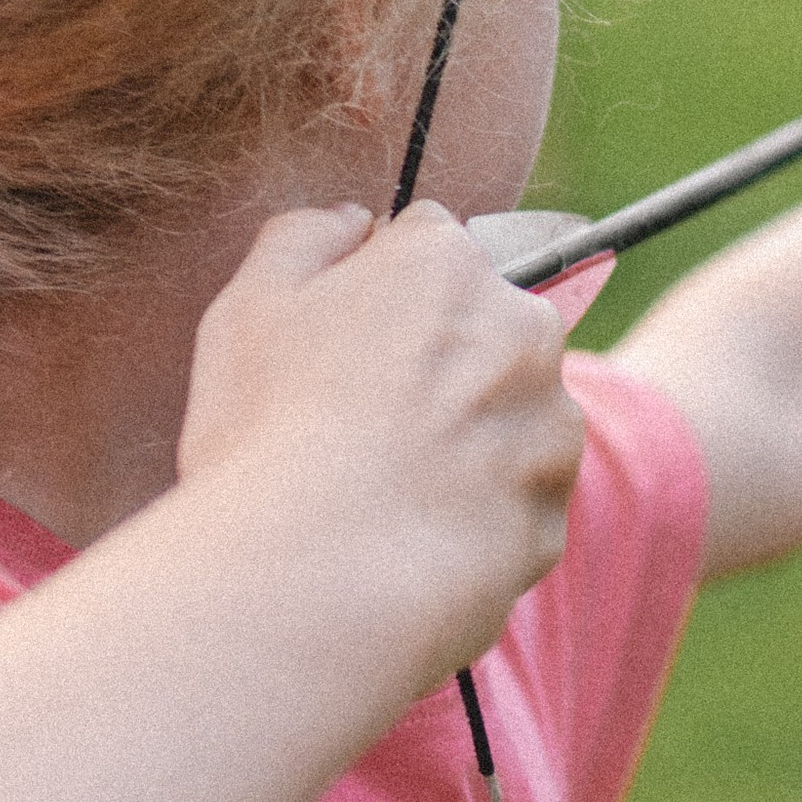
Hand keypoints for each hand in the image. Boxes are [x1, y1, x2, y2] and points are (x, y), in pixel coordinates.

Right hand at [175, 201, 585, 686]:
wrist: (320, 580)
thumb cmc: (271, 434)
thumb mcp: (249, 307)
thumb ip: (303, 237)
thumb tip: (352, 221)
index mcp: (448, 264)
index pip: (427, 243)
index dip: (377, 290)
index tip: (340, 343)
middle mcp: (522, 329)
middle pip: (482, 327)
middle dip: (436, 360)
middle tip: (356, 424)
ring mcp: (549, 426)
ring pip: (506, 416)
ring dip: (462, 440)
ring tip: (378, 494)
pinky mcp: (551, 516)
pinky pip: (510, 504)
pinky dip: (471, 517)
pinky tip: (405, 538)